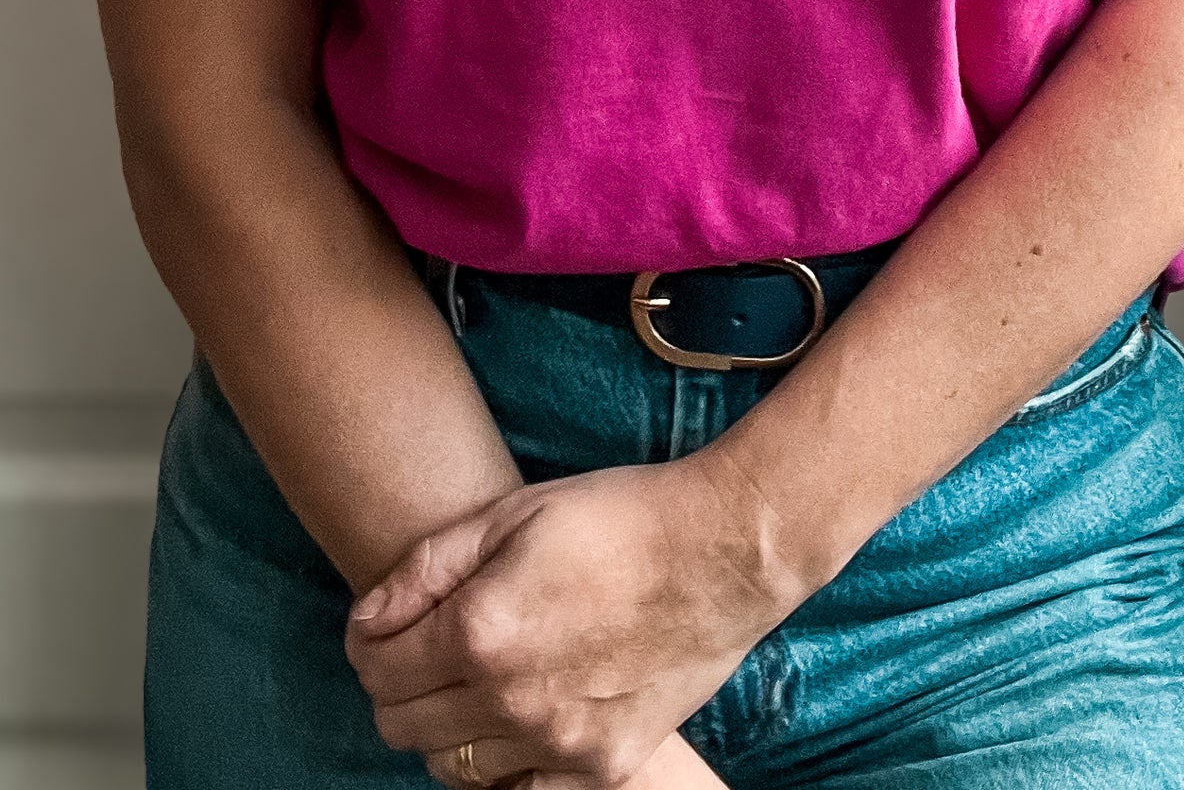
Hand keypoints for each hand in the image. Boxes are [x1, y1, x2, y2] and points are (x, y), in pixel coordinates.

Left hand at [344, 451, 805, 785]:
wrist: (723, 550)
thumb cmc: (619, 515)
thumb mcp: (514, 513)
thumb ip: (427, 568)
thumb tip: (365, 618)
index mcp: (482, 630)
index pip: (376, 667)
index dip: (368, 642)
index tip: (384, 625)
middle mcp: (511, 700)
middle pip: (402, 725)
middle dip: (397, 684)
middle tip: (425, 648)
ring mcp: (558, 744)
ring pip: (451, 766)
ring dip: (447, 726)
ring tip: (478, 678)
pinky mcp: (603, 767)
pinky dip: (504, 764)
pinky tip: (521, 717)